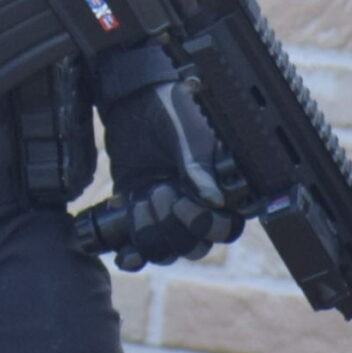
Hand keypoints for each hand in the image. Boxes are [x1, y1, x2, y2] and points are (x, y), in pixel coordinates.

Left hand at [99, 77, 243, 267]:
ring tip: (139, 203)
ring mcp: (166, 213)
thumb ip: (198, 164)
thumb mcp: (187, 132)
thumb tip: (212, 199)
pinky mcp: (138, 213)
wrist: (132, 98)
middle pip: (194, 246)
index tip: (181, 202)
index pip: (226, 228)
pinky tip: (125, 254)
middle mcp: (197, 206)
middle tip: (156, 194)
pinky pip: (138, 247)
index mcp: (221, 188)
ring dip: (150, 235)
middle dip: (172, 228)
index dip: (205, 224)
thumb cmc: (169, 107)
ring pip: (166, 250)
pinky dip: (131, 254)